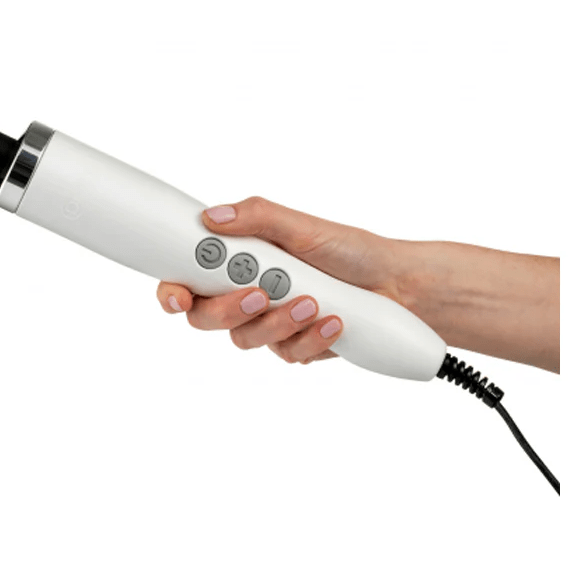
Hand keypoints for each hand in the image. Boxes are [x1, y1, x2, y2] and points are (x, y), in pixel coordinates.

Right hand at [156, 197, 405, 364]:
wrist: (396, 286)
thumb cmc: (348, 251)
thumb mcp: (303, 227)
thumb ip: (257, 218)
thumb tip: (213, 216)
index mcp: (239, 261)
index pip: (188, 280)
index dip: (173, 292)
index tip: (179, 296)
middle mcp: (246, 294)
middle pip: (206, 318)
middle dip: (228, 309)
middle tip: (259, 294)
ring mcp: (268, 324)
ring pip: (245, 339)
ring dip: (278, 322)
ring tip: (313, 303)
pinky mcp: (293, 347)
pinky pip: (285, 354)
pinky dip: (310, 337)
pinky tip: (333, 321)